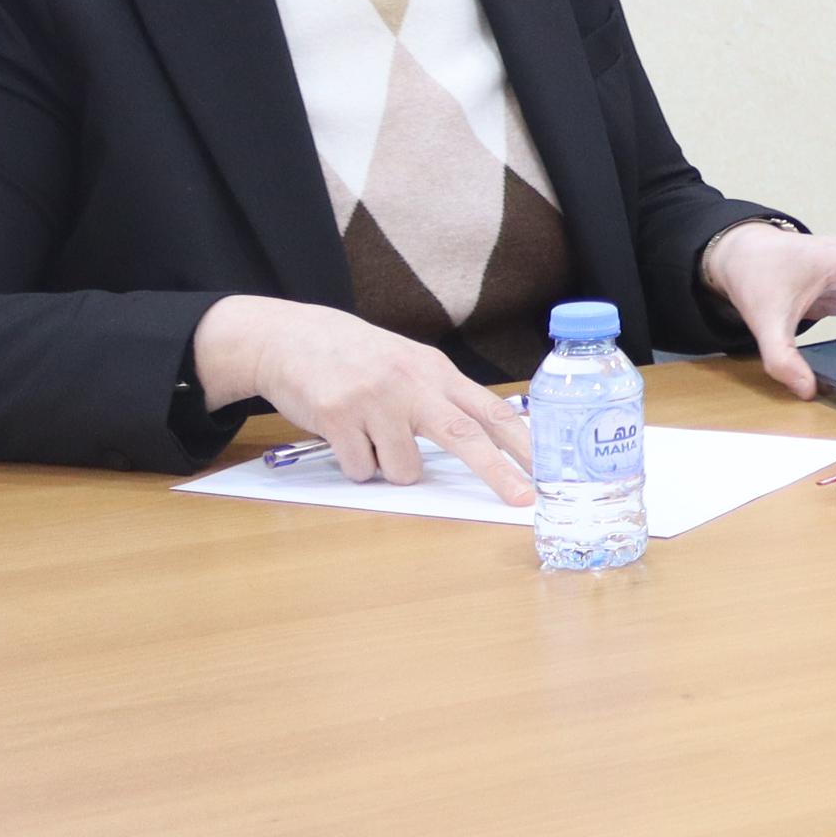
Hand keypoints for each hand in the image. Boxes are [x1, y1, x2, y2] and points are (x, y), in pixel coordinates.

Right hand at [191, 294, 533, 503]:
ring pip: (404, 469)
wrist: (291, 338)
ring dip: (392, 468)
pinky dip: (356, 465)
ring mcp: (374, 400)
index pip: (490, 409)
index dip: (521, 441)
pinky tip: (344, 435)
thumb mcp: (410, 364)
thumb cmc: (358, 357)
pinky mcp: (337, 418)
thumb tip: (487, 438)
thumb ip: (443, 396)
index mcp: (435, 371)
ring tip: (372, 437)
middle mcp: (410, 383)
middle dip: (497, 472)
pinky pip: (361, 469)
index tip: (544, 468)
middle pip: (464, 436)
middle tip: (521, 499)